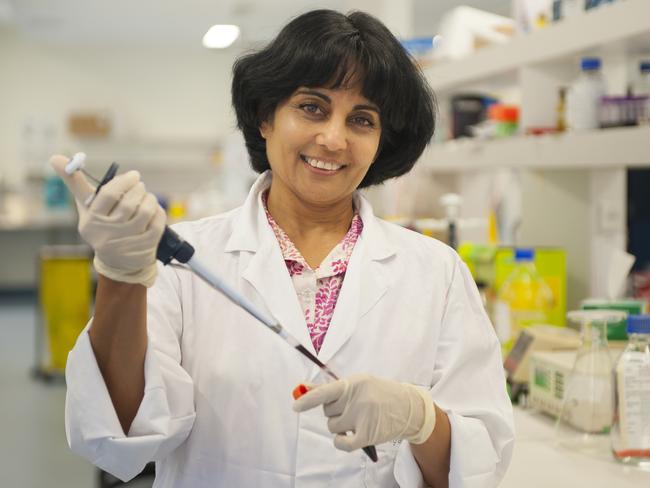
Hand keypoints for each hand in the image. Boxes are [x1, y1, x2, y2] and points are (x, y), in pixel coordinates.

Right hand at [50, 155, 165, 286]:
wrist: (118, 263)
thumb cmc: (101, 226)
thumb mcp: (87, 209)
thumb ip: (76, 184)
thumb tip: (56, 158)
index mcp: (92, 221)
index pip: (109, 195)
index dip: (124, 181)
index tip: (133, 175)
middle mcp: (109, 233)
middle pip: (129, 203)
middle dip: (138, 189)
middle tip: (139, 185)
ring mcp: (128, 241)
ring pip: (145, 211)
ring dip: (149, 198)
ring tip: (146, 196)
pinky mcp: (146, 246)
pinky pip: (157, 221)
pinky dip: (157, 211)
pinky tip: (153, 210)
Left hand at [293, 374, 435, 451]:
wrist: (408, 408)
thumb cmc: (378, 393)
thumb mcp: (357, 384)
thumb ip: (330, 388)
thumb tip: (303, 388)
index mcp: (353, 383)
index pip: (325, 392)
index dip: (308, 399)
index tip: (295, 406)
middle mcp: (356, 400)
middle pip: (327, 411)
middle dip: (334, 410)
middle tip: (350, 407)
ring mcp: (362, 418)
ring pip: (332, 426)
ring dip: (339, 425)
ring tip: (355, 418)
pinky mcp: (367, 435)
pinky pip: (341, 443)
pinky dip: (340, 441)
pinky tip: (346, 435)